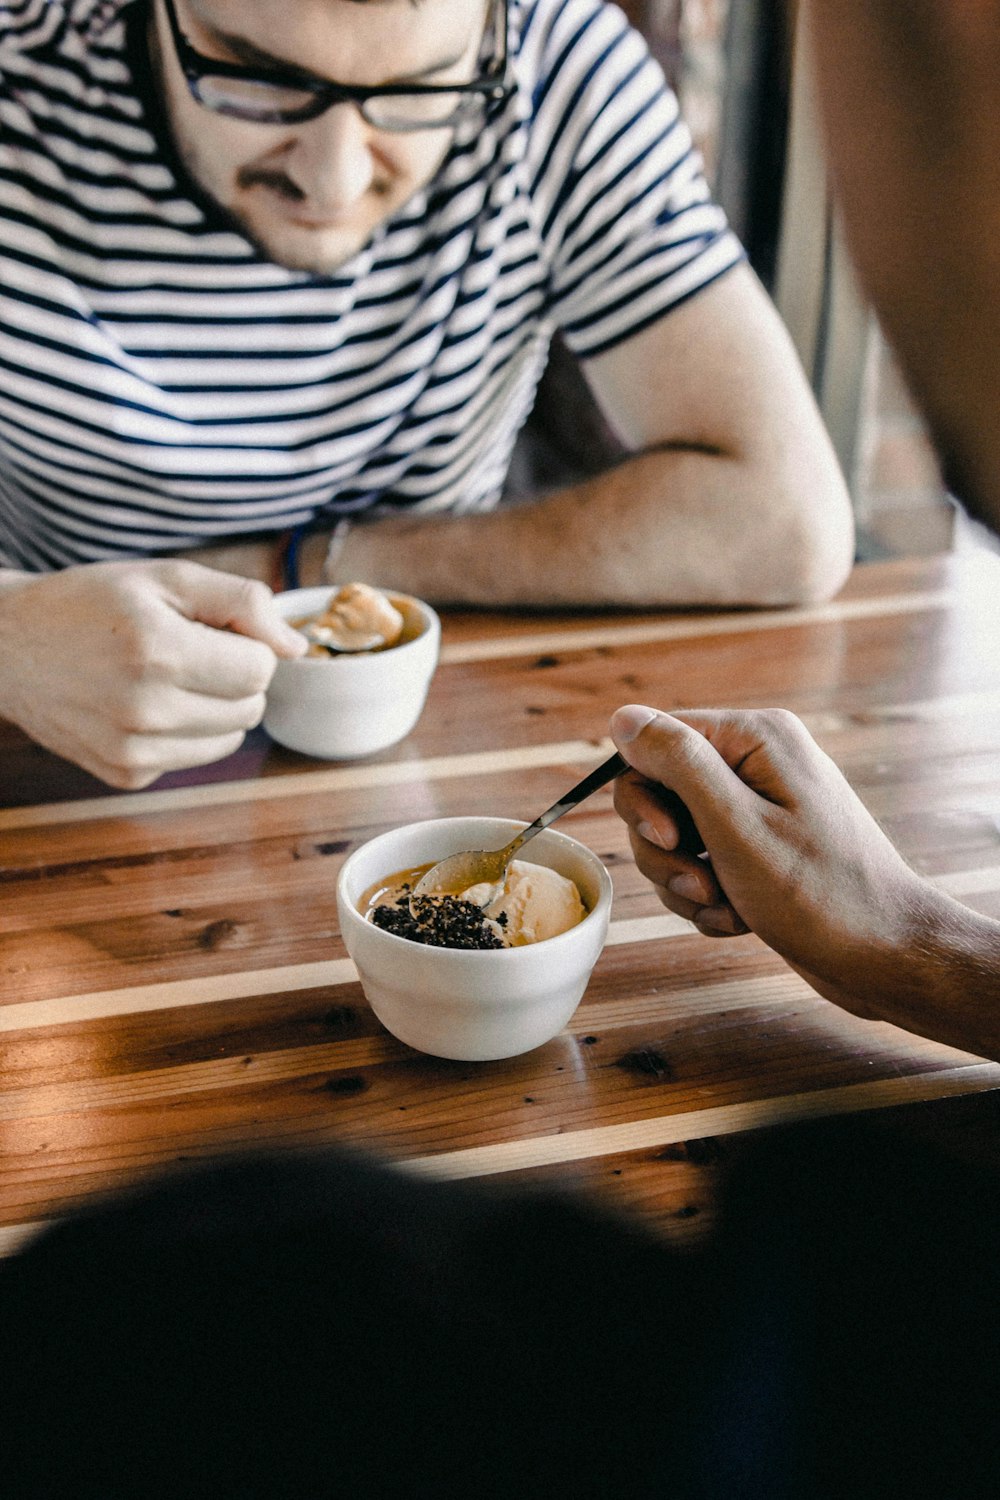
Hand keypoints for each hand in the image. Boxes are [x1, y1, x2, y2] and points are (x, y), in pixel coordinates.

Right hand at [0, 560, 306, 787]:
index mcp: (159, 652)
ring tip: (167, 677)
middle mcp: (146, 709)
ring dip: (215, 708)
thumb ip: (241, 601)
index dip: (247, 645)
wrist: (10, 647)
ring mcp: (133, 749)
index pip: (260, 669)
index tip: (213, 631)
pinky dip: (183, 732)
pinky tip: (143, 704)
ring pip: (230, 739)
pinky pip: (192, 756)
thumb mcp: (166, 578)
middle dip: (234, 677)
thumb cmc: (90, 604)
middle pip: (251, 708)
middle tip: (188, 651)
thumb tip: (295, 646)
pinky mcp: (126, 774)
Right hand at [608, 703, 938, 1021]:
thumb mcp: (735, 825)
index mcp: (754, 738)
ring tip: (728, 908)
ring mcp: (758, 806)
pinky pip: (701, 865)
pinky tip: (740, 919)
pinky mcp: (759, 847)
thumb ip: (678, 764)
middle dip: (666, 851)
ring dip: (687, 883)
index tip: (673, 842)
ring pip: (674, 838)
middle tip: (703, 884)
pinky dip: (709, 899)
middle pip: (658, 794)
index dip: (646, 798)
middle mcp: (756, 762)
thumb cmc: (820, 894)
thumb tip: (623, 717)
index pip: (654, 744)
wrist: (883, 956)